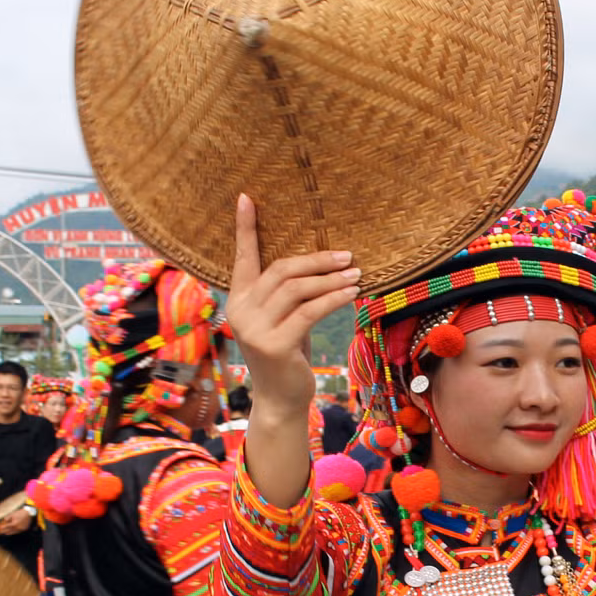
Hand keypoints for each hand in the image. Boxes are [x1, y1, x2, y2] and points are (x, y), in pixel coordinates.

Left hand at [0, 508, 32, 535]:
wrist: (29, 513)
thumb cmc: (20, 513)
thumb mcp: (13, 514)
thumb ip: (7, 518)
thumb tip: (4, 521)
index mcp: (14, 524)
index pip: (6, 527)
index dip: (1, 528)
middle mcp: (17, 528)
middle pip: (8, 532)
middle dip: (3, 532)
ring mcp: (21, 529)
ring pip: (13, 533)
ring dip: (8, 533)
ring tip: (5, 532)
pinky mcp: (24, 529)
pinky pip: (17, 532)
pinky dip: (13, 532)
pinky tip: (11, 531)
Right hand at [226, 194, 361, 422]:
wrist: (281, 399)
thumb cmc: (288, 354)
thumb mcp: (284, 319)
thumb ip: (289, 294)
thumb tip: (322, 263)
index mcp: (239, 298)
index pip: (242, 256)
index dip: (245, 227)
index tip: (246, 197)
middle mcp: (240, 310)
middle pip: (281, 270)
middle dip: (317, 260)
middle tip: (347, 255)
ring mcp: (254, 328)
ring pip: (297, 290)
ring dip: (331, 279)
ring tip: (357, 273)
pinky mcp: (274, 344)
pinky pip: (309, 312)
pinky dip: (333, 299)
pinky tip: (352, 293)